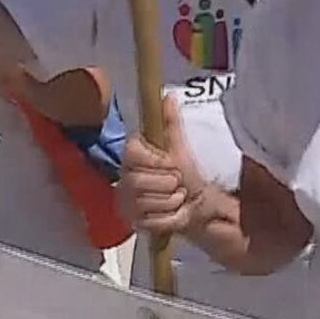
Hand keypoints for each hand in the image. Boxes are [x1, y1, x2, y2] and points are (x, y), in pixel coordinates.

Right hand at [118, 94, 209, 234]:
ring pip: (147, 203)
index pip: (132, 153)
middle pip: (138, 181)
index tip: (171, 164)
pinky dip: (171, 219)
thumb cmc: (185, 174)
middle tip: (177, 184)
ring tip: (177, 197)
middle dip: (168, 184)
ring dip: (172, 202)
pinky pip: (152, 222)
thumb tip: (168, 95)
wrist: (196, 204)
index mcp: (131, 158)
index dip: (156, 161)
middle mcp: (123, 180)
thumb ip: (171, 122)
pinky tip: (175, 214)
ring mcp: (126, 204)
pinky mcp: (133, 224)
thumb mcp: (180, 147)